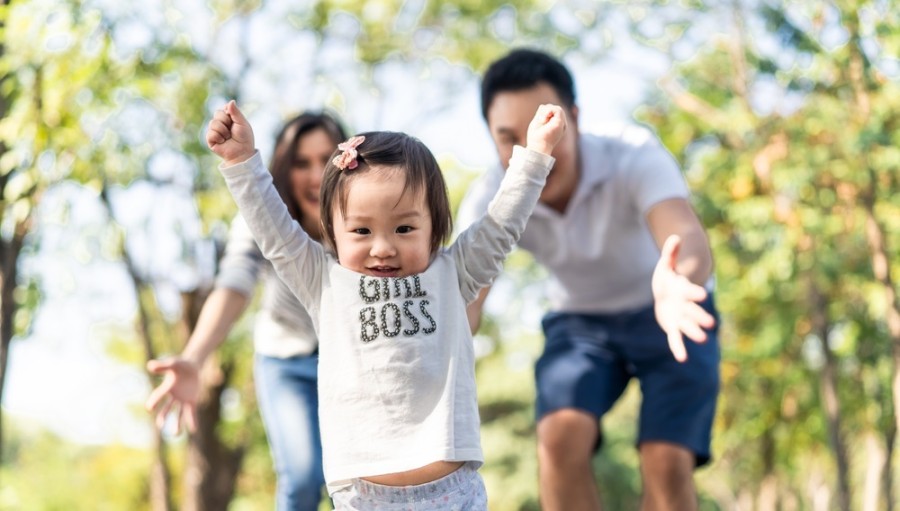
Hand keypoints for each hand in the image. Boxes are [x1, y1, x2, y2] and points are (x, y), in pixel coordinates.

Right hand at [145, 357, 200, 432]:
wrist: (192, 366)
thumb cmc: (180, 364)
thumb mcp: (173, 363)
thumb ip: (163, 366)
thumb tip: (150, 366)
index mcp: (166, 388)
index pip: (158, 396)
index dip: (153, 402)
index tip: (149, 408)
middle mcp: (173, 397)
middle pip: (166, 409)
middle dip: (163, 417)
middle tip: (160, 426)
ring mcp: (182, 400)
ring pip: (178, 414)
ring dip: (177, 423)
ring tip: (176, 434)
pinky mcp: (191, 401)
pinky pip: (191, 413)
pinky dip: (192, 421)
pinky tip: (193, 430)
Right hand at [206, 100, 255, 165]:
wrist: (242, 152)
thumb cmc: (244, 138)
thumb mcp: (242, 123)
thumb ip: (236, 112)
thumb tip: (231, 101)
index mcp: (228, 117)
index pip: (224, 108)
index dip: (229, 113)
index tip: (235, 120)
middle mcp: (220, 123)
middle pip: (217, 113)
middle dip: (226, 121)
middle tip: (232, 130)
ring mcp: (214, 130)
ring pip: (213, 123)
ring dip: (223, 131)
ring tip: (228, 137)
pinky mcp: (210, 139)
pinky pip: (211, 133)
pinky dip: (219, 137)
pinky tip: (223, 142)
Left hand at [526, 104, 566, 155]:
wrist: (538, 146)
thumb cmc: (536, 137)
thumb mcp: (538, 122)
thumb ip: (542, 114)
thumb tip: (543, 106)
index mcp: (555, 125)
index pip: (550, 111)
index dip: (543, 113)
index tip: (538, 122)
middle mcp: (560, 124)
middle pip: (552, 108)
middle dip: (544, 111)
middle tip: (539, 121)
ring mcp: (561, 124)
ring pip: (555, 107)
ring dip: (545, 112)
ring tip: (541, 121)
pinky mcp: (561, 123)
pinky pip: (557, 109)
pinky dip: (548, 111)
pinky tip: (543, 119)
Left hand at [652, 235, 715, 361]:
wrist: (666, 294)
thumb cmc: (667, 279)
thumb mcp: (665, 266)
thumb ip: (670, 253)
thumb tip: (674, 236)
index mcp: (684, 290)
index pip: (690, 291)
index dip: (694, 293)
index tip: (701, 296)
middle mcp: (685, 306)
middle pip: (693, 312)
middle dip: (700, 317)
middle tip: (710, 324)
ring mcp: (680, 318)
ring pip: (688, 326)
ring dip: (694, 332)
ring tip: (703, 339)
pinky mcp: (673, 327)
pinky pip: (675, 338)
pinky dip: (678, 348)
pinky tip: (682, 359)